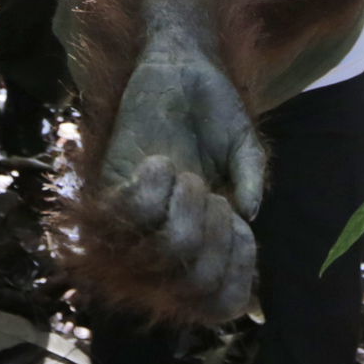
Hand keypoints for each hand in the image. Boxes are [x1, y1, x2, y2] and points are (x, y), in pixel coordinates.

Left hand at [97, 44, 265, 319]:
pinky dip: (151, 191)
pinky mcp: (113, 185)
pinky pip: (127, 215)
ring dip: (186, 216)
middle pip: (192, 284)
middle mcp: (173, 232)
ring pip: (161, 253)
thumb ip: (250, 180)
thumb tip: (248, 218)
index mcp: (210, 233)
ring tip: (190, 177)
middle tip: (216, 198)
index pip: (217, 298)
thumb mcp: (244, 147)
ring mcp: (141, 214)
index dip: (235, 284)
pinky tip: (162, 162)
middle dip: (214, 241)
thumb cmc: (214, 109)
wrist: (180, 65)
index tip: (244, 237)